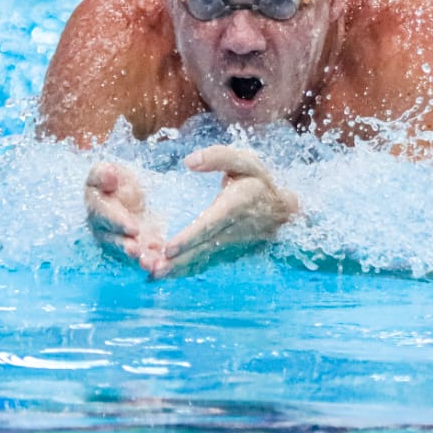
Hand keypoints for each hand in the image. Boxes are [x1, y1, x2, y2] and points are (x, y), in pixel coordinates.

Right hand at [85, 162, 160, 264]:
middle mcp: (106, 230)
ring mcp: (122, 241)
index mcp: (97, 209)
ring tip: (151, 264)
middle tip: (137, 252)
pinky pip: (144, 256)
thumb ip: (104, 174)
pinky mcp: (138, 247)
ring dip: (140, 259)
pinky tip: (163, 265)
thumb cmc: (113, 180)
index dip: (120, 223)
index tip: (133, 228)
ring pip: (129, 253)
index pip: (106, 217)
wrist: (123, 192)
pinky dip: (153, 261)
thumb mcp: (106, 171)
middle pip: (115, 241)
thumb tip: (108, 175)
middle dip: (126, 247)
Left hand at [141, 145, 298, 279]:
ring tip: (153, 273)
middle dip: (177, 259)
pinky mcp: (226, 254)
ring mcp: (230, 246)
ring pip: (201, 260)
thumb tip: (189, 162)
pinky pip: (203, 264)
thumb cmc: (258, 182)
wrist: (281, 211)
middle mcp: (233, 230)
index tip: (170, 248)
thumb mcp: (245, 161)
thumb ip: (218, 157)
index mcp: (235, 205)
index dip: (190, 237)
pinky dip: (184, 272)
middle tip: (151, 267)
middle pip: (201, 248)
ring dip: (177, 269)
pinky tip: (164, 275)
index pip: (211, 224)